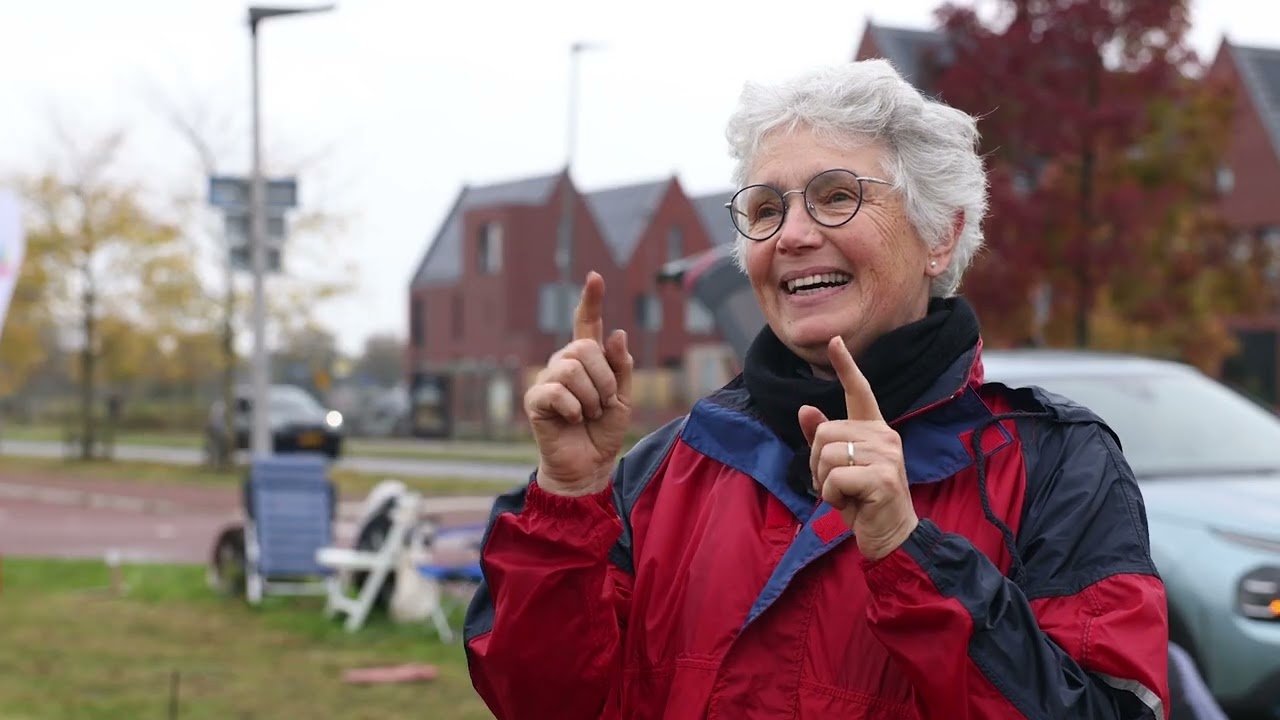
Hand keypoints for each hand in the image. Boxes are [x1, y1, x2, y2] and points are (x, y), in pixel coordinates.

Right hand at [525, 271, 632, 496]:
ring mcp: (547, 380)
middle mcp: (564, 364)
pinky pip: (557, 391)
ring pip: (571, 369)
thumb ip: (621, 368)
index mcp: (587, 361)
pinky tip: (573, 420)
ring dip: (590, 397)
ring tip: (588, 415)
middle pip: (584, 348)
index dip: (591, 300)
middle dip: (604, 379)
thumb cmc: (603, 432)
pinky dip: (574, 408)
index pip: (587, 323)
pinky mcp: (535, 400)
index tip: (595, 276)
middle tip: (603, 405)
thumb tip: (616, 333)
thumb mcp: (623, 399)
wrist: (588, 465)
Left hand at [798, 336, 917, 560]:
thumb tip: (805, 409)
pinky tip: (850, 504)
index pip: (859, 391)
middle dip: (816, 462)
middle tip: (835, 483)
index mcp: (875, 429)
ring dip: (824, 482)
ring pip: (826, 455)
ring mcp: (886, 456)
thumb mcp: (838, 467)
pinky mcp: (882, 479)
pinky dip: (832, 497)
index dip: (845, 365)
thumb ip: (823, 440)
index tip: (834, 340)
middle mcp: (884, 436)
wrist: (890, 536)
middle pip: (824, 432)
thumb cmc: (863, 500)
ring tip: (845, 494)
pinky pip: (834, 479)